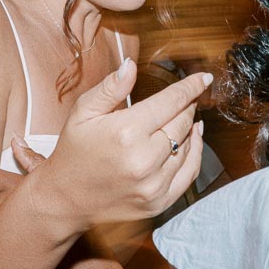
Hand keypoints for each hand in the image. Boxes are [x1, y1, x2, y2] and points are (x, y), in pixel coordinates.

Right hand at [30, 58, 208, 231]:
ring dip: (190, 128)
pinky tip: (192, 139)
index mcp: (126, 132)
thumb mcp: (83, 112)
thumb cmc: (74, 151)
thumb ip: (110, 88)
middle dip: (187, 106)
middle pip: (182, 122)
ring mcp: (153, 184)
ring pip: (188, 146)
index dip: (190, 87)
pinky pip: (189, 173)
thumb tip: (131, 66)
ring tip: (185, 116)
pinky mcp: (159, 202)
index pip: (171, 102)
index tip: (203, 78)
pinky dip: (195, 153)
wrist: (66, 199)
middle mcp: (144, 159)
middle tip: (186, 98)